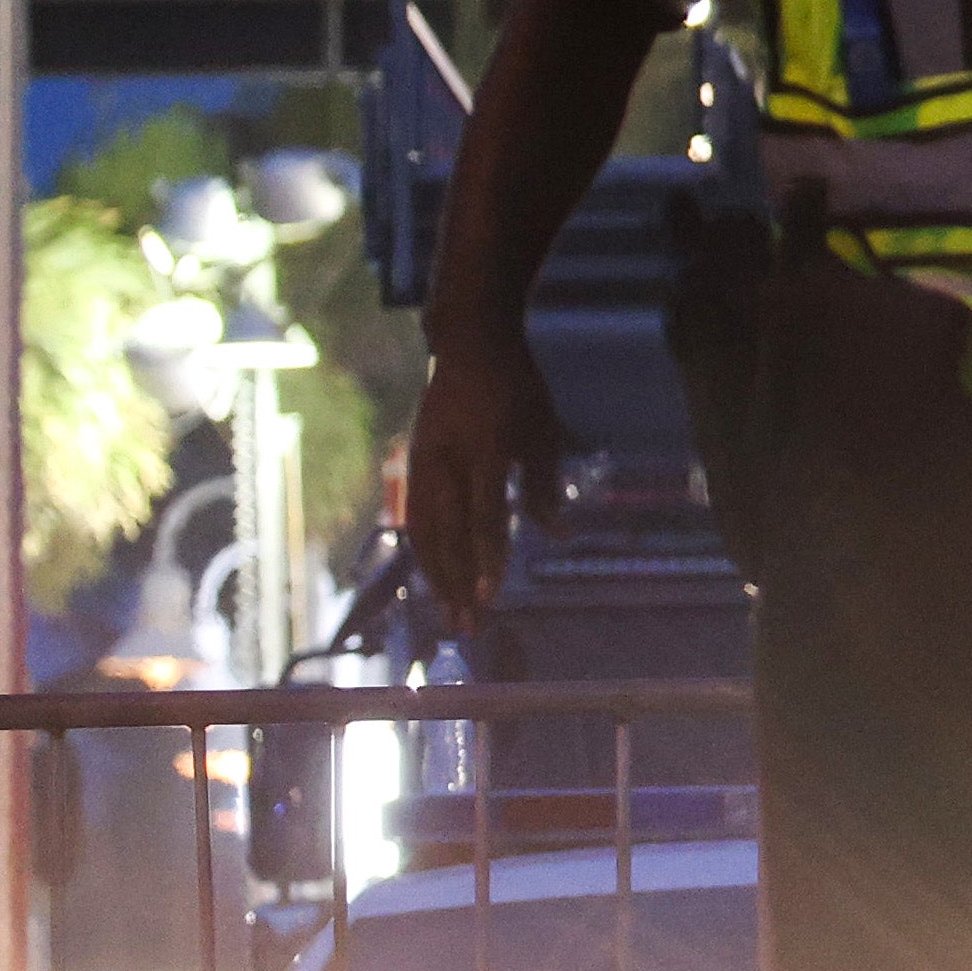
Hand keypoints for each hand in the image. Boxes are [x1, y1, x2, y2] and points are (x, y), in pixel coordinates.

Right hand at [401, 317, 572, 632]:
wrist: (468, 345)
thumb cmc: (518, 389)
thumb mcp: (544, 431)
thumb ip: (547, 487)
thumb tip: (558, 536)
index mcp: (486, 448)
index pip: (484, 514)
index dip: (486, 557)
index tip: (489, 594)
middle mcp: (447, 459)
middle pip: (448, 533)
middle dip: (457, 582)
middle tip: (470, 625)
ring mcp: (423, 462)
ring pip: (424, 531)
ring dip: (436, 576)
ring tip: (452, 614)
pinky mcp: (413, 464)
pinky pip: (415, 517)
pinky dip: (424, 551)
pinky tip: (434, 578)